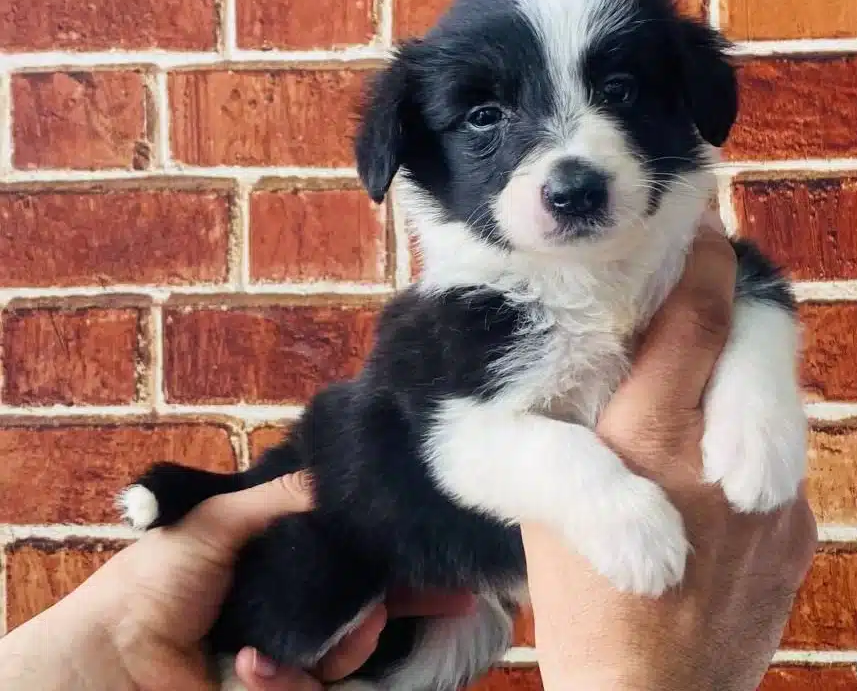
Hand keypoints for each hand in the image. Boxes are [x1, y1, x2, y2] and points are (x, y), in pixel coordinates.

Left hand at [0, 473, 473, 690]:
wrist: (114, 655)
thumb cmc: (162, 579)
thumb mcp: (219, 520)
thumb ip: (281, 496)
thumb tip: (335, 476)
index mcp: (293, 562)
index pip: (362, 561)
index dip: (405, 567)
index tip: (451, 570)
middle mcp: (304, 608)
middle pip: (375, 612)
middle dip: (394, 610)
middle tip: (416, 602)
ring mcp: (297, 657)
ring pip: (354, 654)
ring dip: (337, 646)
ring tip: (279, 644)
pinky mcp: (284, 690)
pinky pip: (312, 689)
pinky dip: (285, 680)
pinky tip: (251, 666)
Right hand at [521, 216, 816, 690]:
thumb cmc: (581, 601)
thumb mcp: (555, 499)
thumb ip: (594, 420)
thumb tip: (620, 352)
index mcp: (645, 442)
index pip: (694, 319)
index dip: (703, 259)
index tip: (699, 227)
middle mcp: (722, 460)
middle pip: (758, 337)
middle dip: (738, 290)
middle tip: (714, 268)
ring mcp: (776, 499)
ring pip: (774, 392)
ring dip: (742, 364)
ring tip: (706, 363)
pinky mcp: (801, 530)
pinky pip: (782, 453)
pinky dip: (749, 433)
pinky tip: (715, 453)